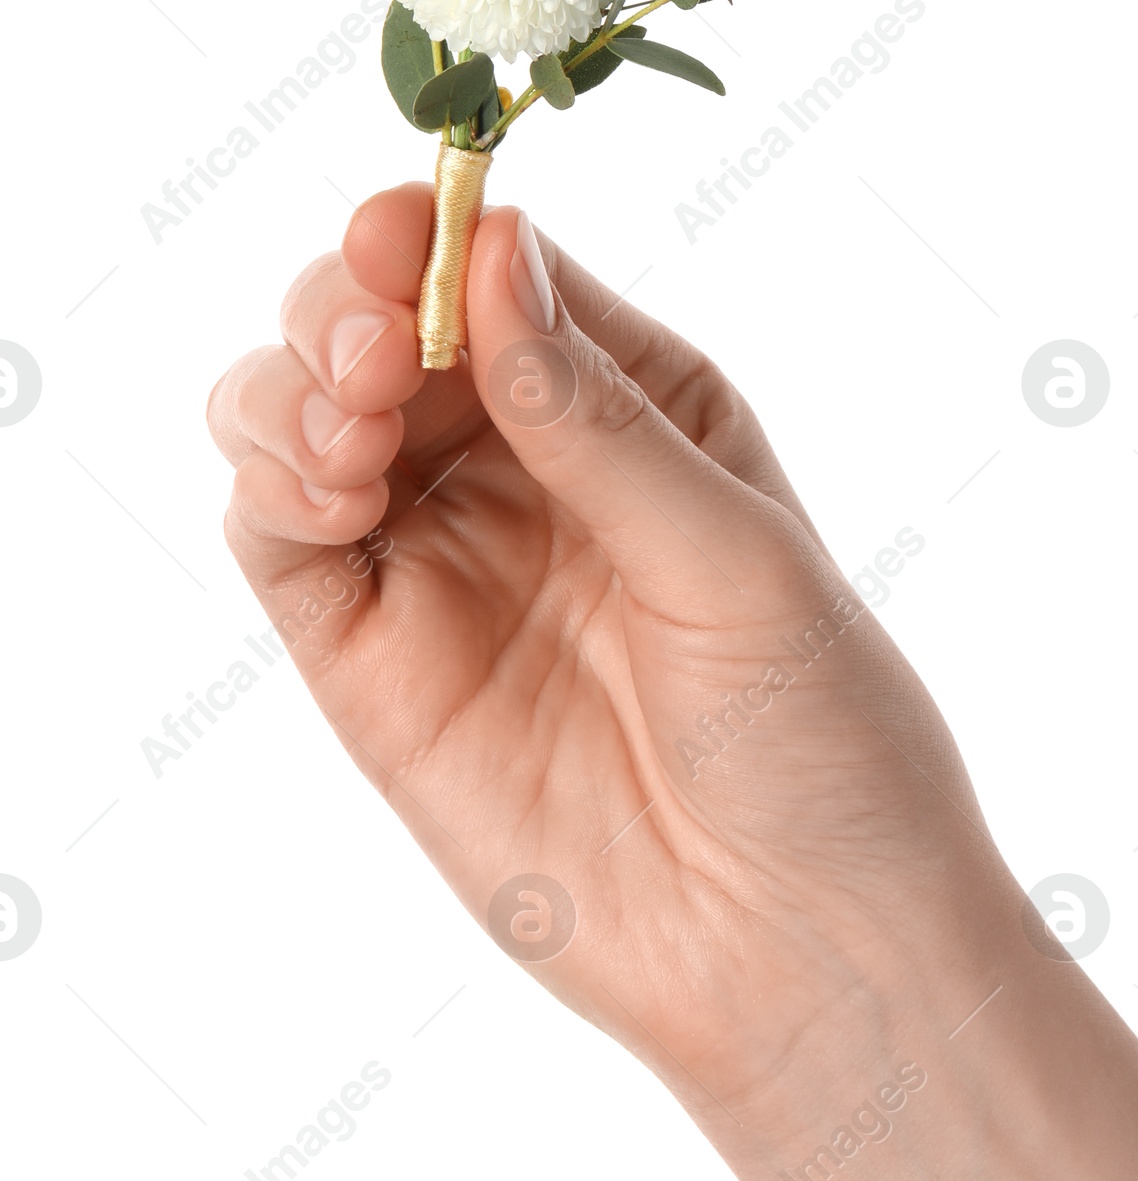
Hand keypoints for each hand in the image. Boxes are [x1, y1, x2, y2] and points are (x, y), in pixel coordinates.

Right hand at [209, 185, 1005, 1109]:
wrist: (802, 948)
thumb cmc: (821, 741)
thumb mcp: (735, 554)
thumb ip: (598, 415)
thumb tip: (493, 253)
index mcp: (634, 408)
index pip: (502, 276)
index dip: (436, 237)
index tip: (403, 232)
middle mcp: (523, 470)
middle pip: (380, 328)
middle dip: (350, 306)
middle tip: (378, 347)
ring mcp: (442, 565)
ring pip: (303, 417)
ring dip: (296, 384)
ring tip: (356, 423)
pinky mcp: (376, 666)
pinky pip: (282, 543)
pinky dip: (273, 486)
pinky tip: (332, 488)